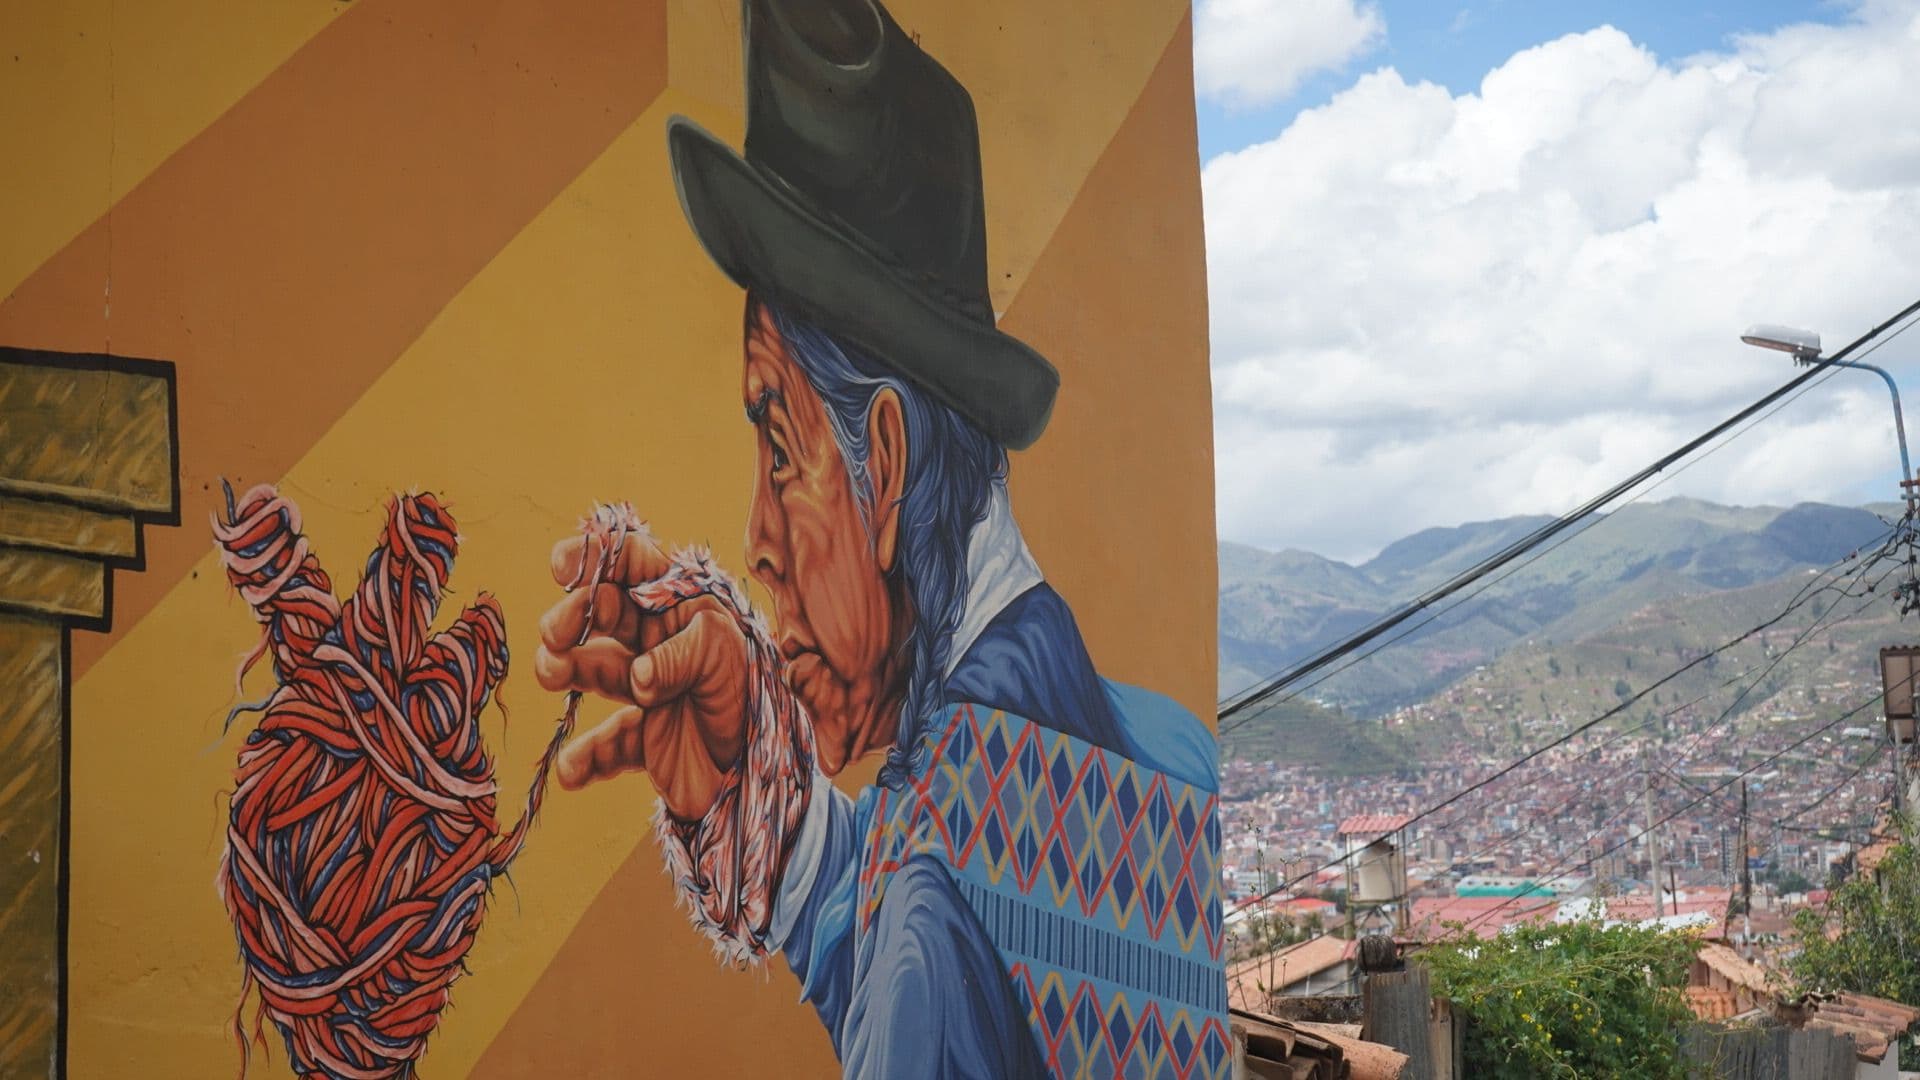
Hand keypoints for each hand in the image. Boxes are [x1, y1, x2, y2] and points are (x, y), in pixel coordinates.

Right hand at [535, 526, 747, 820]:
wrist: (768, 772)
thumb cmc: (754, 697)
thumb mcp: (725, 660)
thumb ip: (682, 657)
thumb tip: (638, 675)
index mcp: (685, 608)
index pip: (636, 567)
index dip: (598, 558)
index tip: (563, 566)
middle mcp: (660, 642)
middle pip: (604, 614)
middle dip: (572, 617)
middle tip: (554, 634)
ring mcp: (648, 690)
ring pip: (595, 670)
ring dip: (566, 667)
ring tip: (551, 672)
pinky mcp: (644, 740)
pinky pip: (607, 745)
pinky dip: (586, 757)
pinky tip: (572, 770)